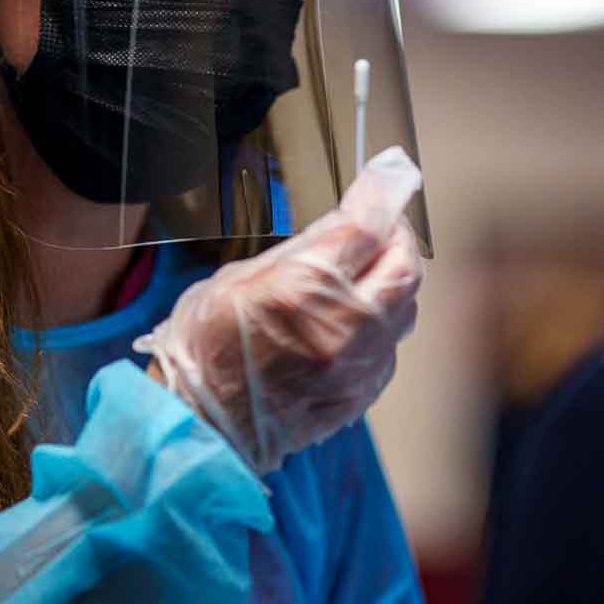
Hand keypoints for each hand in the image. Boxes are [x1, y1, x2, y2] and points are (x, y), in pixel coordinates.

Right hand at [136, 148, 424, 472]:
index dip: (382, 194)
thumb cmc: (204, 348)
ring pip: (405, 310)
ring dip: (394, 283)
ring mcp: (355, 367)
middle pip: (405, 267)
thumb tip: (344, 222)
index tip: (389, 176)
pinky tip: (356, 321)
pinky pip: (389, 350)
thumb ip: (301, 250)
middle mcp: (342, 327)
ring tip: (369, 272)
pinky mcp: (358, 396)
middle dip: (400, 238)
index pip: (367, 226)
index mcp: (305, 287)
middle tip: (385, 227)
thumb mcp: (238, 276)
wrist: (197, 428)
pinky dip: (381, 327)